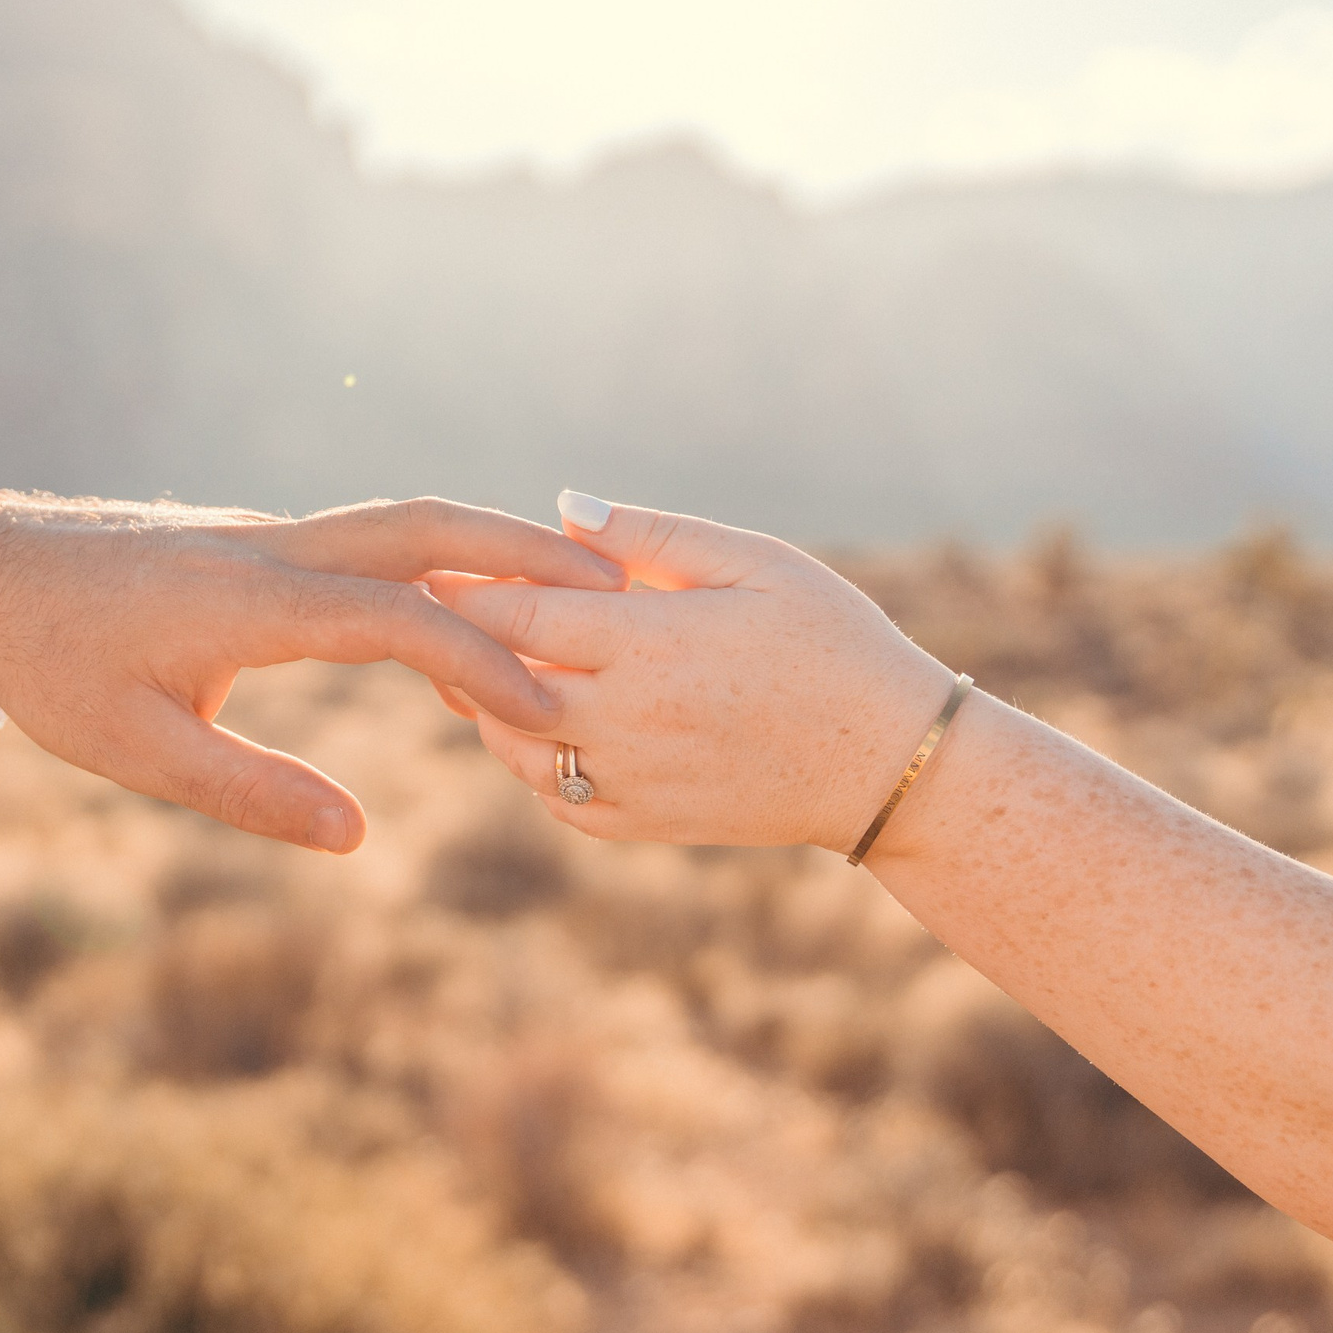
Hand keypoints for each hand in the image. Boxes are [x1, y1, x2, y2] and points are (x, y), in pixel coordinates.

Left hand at [0, 489, 622, 852]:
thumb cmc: (55, 667)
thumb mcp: (138, 752)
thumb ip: (251, 793)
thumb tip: (359, 837)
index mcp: (257, 603)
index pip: (404, 620)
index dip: (487, 664)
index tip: (551, 709)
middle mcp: (278, 550)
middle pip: (428, 530)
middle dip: (527, 552)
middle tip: (620, 585)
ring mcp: (272, 537)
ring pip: (404, 524)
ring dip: (491, 544)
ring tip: (574, 581)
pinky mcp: (262, 545)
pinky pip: (371, 539)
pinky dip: (440, 556)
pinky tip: (471, 595)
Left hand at [434, 494, 953, 852]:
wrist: (890, 763)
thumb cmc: (831, 642)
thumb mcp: (756, 564)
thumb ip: (653, 535)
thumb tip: (564, 509)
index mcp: (650, 644)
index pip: (514, 615)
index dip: (465, 587)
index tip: (442, 562)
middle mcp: (626, 719)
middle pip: (494, 682)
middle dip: (461, 643)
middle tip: (446, 607)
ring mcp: (631, 779)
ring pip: (512, 746)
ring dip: (489, 702)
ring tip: (495, 659)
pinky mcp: (643, 823)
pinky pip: (553, 797)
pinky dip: (533, 760)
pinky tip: (549, 721)